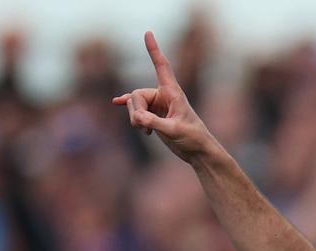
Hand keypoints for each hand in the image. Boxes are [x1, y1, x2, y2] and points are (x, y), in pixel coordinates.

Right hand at [112, 31, 216, 162]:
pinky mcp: (155, 115)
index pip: (161, 66)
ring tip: (145, 131)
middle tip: (143, 125)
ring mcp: (158, 105)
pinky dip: (130, 111)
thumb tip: (137, 118)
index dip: (154, 50)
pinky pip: (136, 109)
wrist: (198, 153)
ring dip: (135, 118)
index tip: (148, 33)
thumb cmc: (193, 139)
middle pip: (137, 94)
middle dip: (135, 110)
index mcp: (173, 93)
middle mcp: (164, 96)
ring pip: (134, 104)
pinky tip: (117, 104)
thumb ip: (154, 123)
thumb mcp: (174, 131)